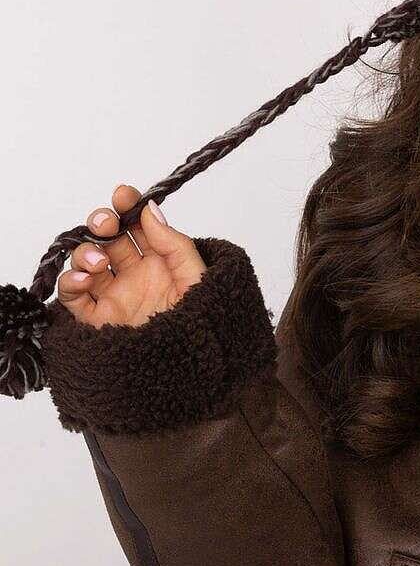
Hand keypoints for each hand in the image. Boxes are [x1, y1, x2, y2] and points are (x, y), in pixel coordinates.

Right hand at [56, 185, 207, 328]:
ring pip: (86, 261)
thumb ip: (174, 244)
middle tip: (107, 225)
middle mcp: (133, 275)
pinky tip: (84, 279)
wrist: (190, 369)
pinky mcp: (97, 319)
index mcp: (160, 262)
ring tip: (100, 261)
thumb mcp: (196, 278)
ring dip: (86, 252)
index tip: (123, 196)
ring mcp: (113, 295)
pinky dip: (71, 282)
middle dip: (102, 223)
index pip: (138, 226)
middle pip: (107, 237)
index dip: (127, 206)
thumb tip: (149, 210)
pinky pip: (74, 295)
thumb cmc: (201, 324)